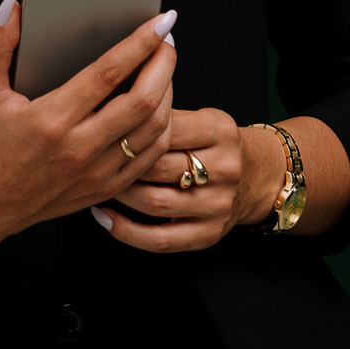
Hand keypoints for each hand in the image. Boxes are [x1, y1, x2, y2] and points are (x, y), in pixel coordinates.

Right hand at [0, 0, 177, 268]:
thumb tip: (11, 6)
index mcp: (51, 119)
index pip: (108, 73)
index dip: (140, 43)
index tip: (159, 22)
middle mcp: (79, 147)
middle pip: (143, 100)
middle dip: (164, 63)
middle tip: (167, 39)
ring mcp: (97, 171)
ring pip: (154, 129)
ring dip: (168, 92)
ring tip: (164, 67)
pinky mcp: (106, 187)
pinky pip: (150, 157)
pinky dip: (163, 127)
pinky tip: (158, 106)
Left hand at [94, 107, 287, 252]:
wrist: (259, 175)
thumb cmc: (215, 143)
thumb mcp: (202, 117)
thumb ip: (164, 114)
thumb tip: (109, 108)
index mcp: (220, 131)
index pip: (164, 128)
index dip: (128, 128)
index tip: (102, 127)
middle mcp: (224, 169)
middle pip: (157, 167)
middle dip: (119, 163)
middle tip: (91, 157)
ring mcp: (218, 205)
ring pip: (154, 203)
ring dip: (118, 194)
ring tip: (96, 182)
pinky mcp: (209, 235)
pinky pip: (161, 240)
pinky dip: (126, 231)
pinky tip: (104, 218)